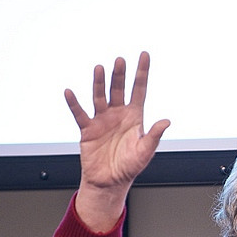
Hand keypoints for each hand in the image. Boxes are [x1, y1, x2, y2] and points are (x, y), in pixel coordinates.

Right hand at [65, 52, 170, 229]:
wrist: (110, 182)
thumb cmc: (129, 167)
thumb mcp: (145, 152)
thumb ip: (154, 136)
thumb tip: (166, 121)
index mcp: (135, 117)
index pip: (139, 90)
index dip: (142, 72)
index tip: (144, 55)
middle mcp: (118, 114)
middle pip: (119, 89)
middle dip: (120, 75)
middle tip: (120, 60)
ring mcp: (102, 119)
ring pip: (100, 96)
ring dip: (99, 83)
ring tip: (100, 69)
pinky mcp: (88, 129)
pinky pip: (80, 113)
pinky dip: (74, 103)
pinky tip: (69, 92)